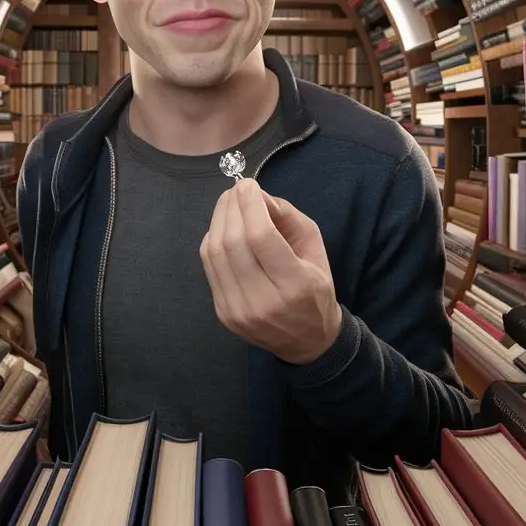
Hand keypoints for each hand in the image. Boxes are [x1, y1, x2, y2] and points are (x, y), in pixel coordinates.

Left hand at [199, 178, 342, 364]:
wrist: (307, 342)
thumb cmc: (315, 289)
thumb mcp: (315, 249)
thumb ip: (288, 218)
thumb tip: (256, 196)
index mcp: (294, 285)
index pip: (261, 237)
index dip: (250, 205)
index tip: (248, 184)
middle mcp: (263, 301)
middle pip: (234, 243)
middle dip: (231, 207)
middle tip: (236, 189)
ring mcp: (238, 310)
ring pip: (215, 254)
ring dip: (218, 220)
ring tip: (228, 202)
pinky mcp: (223, 313)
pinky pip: (209, 267)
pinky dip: (213, 240)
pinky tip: (223, 227)